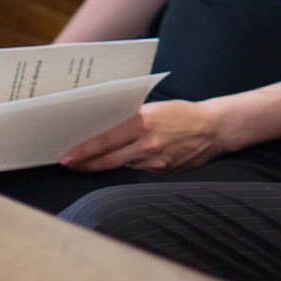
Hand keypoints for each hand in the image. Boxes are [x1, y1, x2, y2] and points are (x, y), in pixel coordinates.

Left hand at [58, 99, 227, 174]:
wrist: (214, 128)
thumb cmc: (182, 113)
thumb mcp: (154, 108)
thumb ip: (131, 120)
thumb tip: (105, 130)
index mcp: (143, 123)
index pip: (104, 141)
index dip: (83, 151)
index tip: (67, 157)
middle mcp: (147, 145)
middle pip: (108, 160)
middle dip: (86, 164)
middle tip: (69, 165)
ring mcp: (156, 161)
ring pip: (122, 166)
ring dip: (106, 165)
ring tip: (89, 163)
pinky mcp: (163, 172)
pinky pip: (139, 169)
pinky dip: (130, 165)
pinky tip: (127, 159)